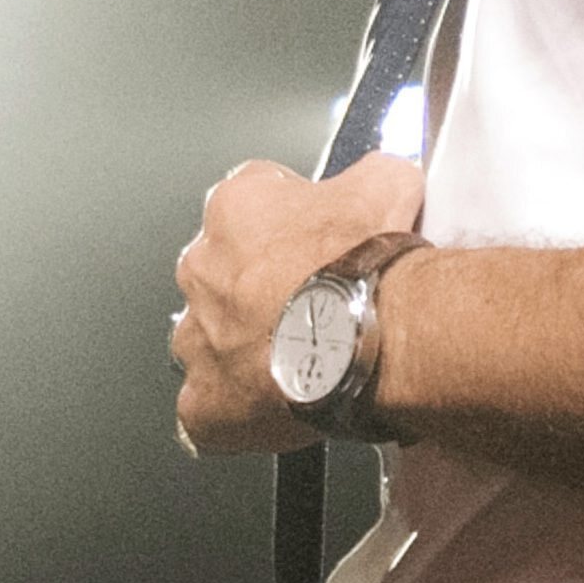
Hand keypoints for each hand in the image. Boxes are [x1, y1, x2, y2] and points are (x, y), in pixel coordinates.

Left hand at [171, 156, 425, 456]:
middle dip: (260, 289)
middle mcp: (201, 267)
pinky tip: (276, 407)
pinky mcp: (204, 401)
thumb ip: (370, 173)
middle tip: (312, 306)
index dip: (291, 227)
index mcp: (235, 207)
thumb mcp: (387, 184)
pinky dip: (235, 410)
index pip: (252, 205)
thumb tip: (381, 175)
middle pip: (223, 273)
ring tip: (297, 358)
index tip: (318, 245)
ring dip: (245, 348)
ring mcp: (196, 337)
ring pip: (212, 340)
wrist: (371, 337)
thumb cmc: (368, 266)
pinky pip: (208, 407)